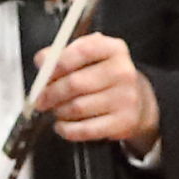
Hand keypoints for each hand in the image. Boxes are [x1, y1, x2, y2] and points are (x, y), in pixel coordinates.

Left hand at [33, 31, 158, 153]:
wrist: (138, 102)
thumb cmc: (105, 77)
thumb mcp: (90, 58)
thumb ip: (64, 55)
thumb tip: (42, 60)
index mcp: (114, 49)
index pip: (81, 51)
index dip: (56, 63)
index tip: (42, 74)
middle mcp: (123, 72)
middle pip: (75, 83)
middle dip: (51, 93)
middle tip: (40, 100)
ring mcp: (126, 98)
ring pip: (77, 108)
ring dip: (59, 111)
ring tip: (56, 110)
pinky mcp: (124, 122)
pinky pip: (86, 129)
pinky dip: (67, 129)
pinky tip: (62, 126)